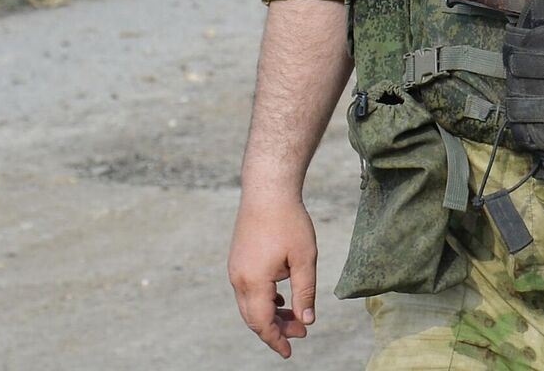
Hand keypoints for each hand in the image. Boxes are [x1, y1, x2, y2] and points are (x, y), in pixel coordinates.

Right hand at [229, 194, 319, 358]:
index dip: (276, 339)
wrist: (267, 190)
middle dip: (276, 329)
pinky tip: (281, 297)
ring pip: (250, 304)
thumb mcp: (304, 259)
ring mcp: (236, 269)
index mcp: (254, 282)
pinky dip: (264, 299)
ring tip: (295, 316)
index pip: (262, 322)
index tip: (290, 352)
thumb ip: (305, 292)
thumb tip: (307, 320)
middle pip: (254, 317)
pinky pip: (248, 290)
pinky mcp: (238, 260)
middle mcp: (239, 279)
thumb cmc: (289, 222)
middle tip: (301, 333)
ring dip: (271, 314)